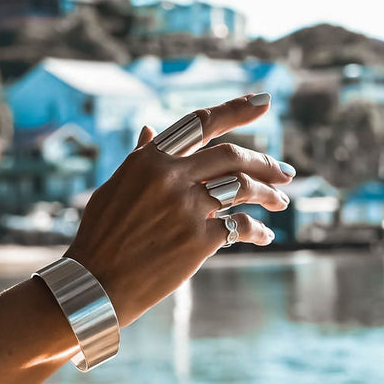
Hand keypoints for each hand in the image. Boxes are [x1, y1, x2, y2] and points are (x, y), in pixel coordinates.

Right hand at [64, 94, 294, 326]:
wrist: (97, 283)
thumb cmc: (103, 236)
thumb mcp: (116, 188)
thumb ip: (140, 158)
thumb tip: (148, 128)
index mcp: (149, 159)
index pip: (200, 123)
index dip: (236, 109)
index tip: (265, 100)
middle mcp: (169, 177)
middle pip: (232, 156)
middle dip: (266, 162)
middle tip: (286, 172)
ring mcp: (185, 207)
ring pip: (242, 189)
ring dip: (269, 194)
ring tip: (282, 202)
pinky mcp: (198, 239)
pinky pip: (240, 227)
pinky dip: (258, 231)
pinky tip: (265, 235)